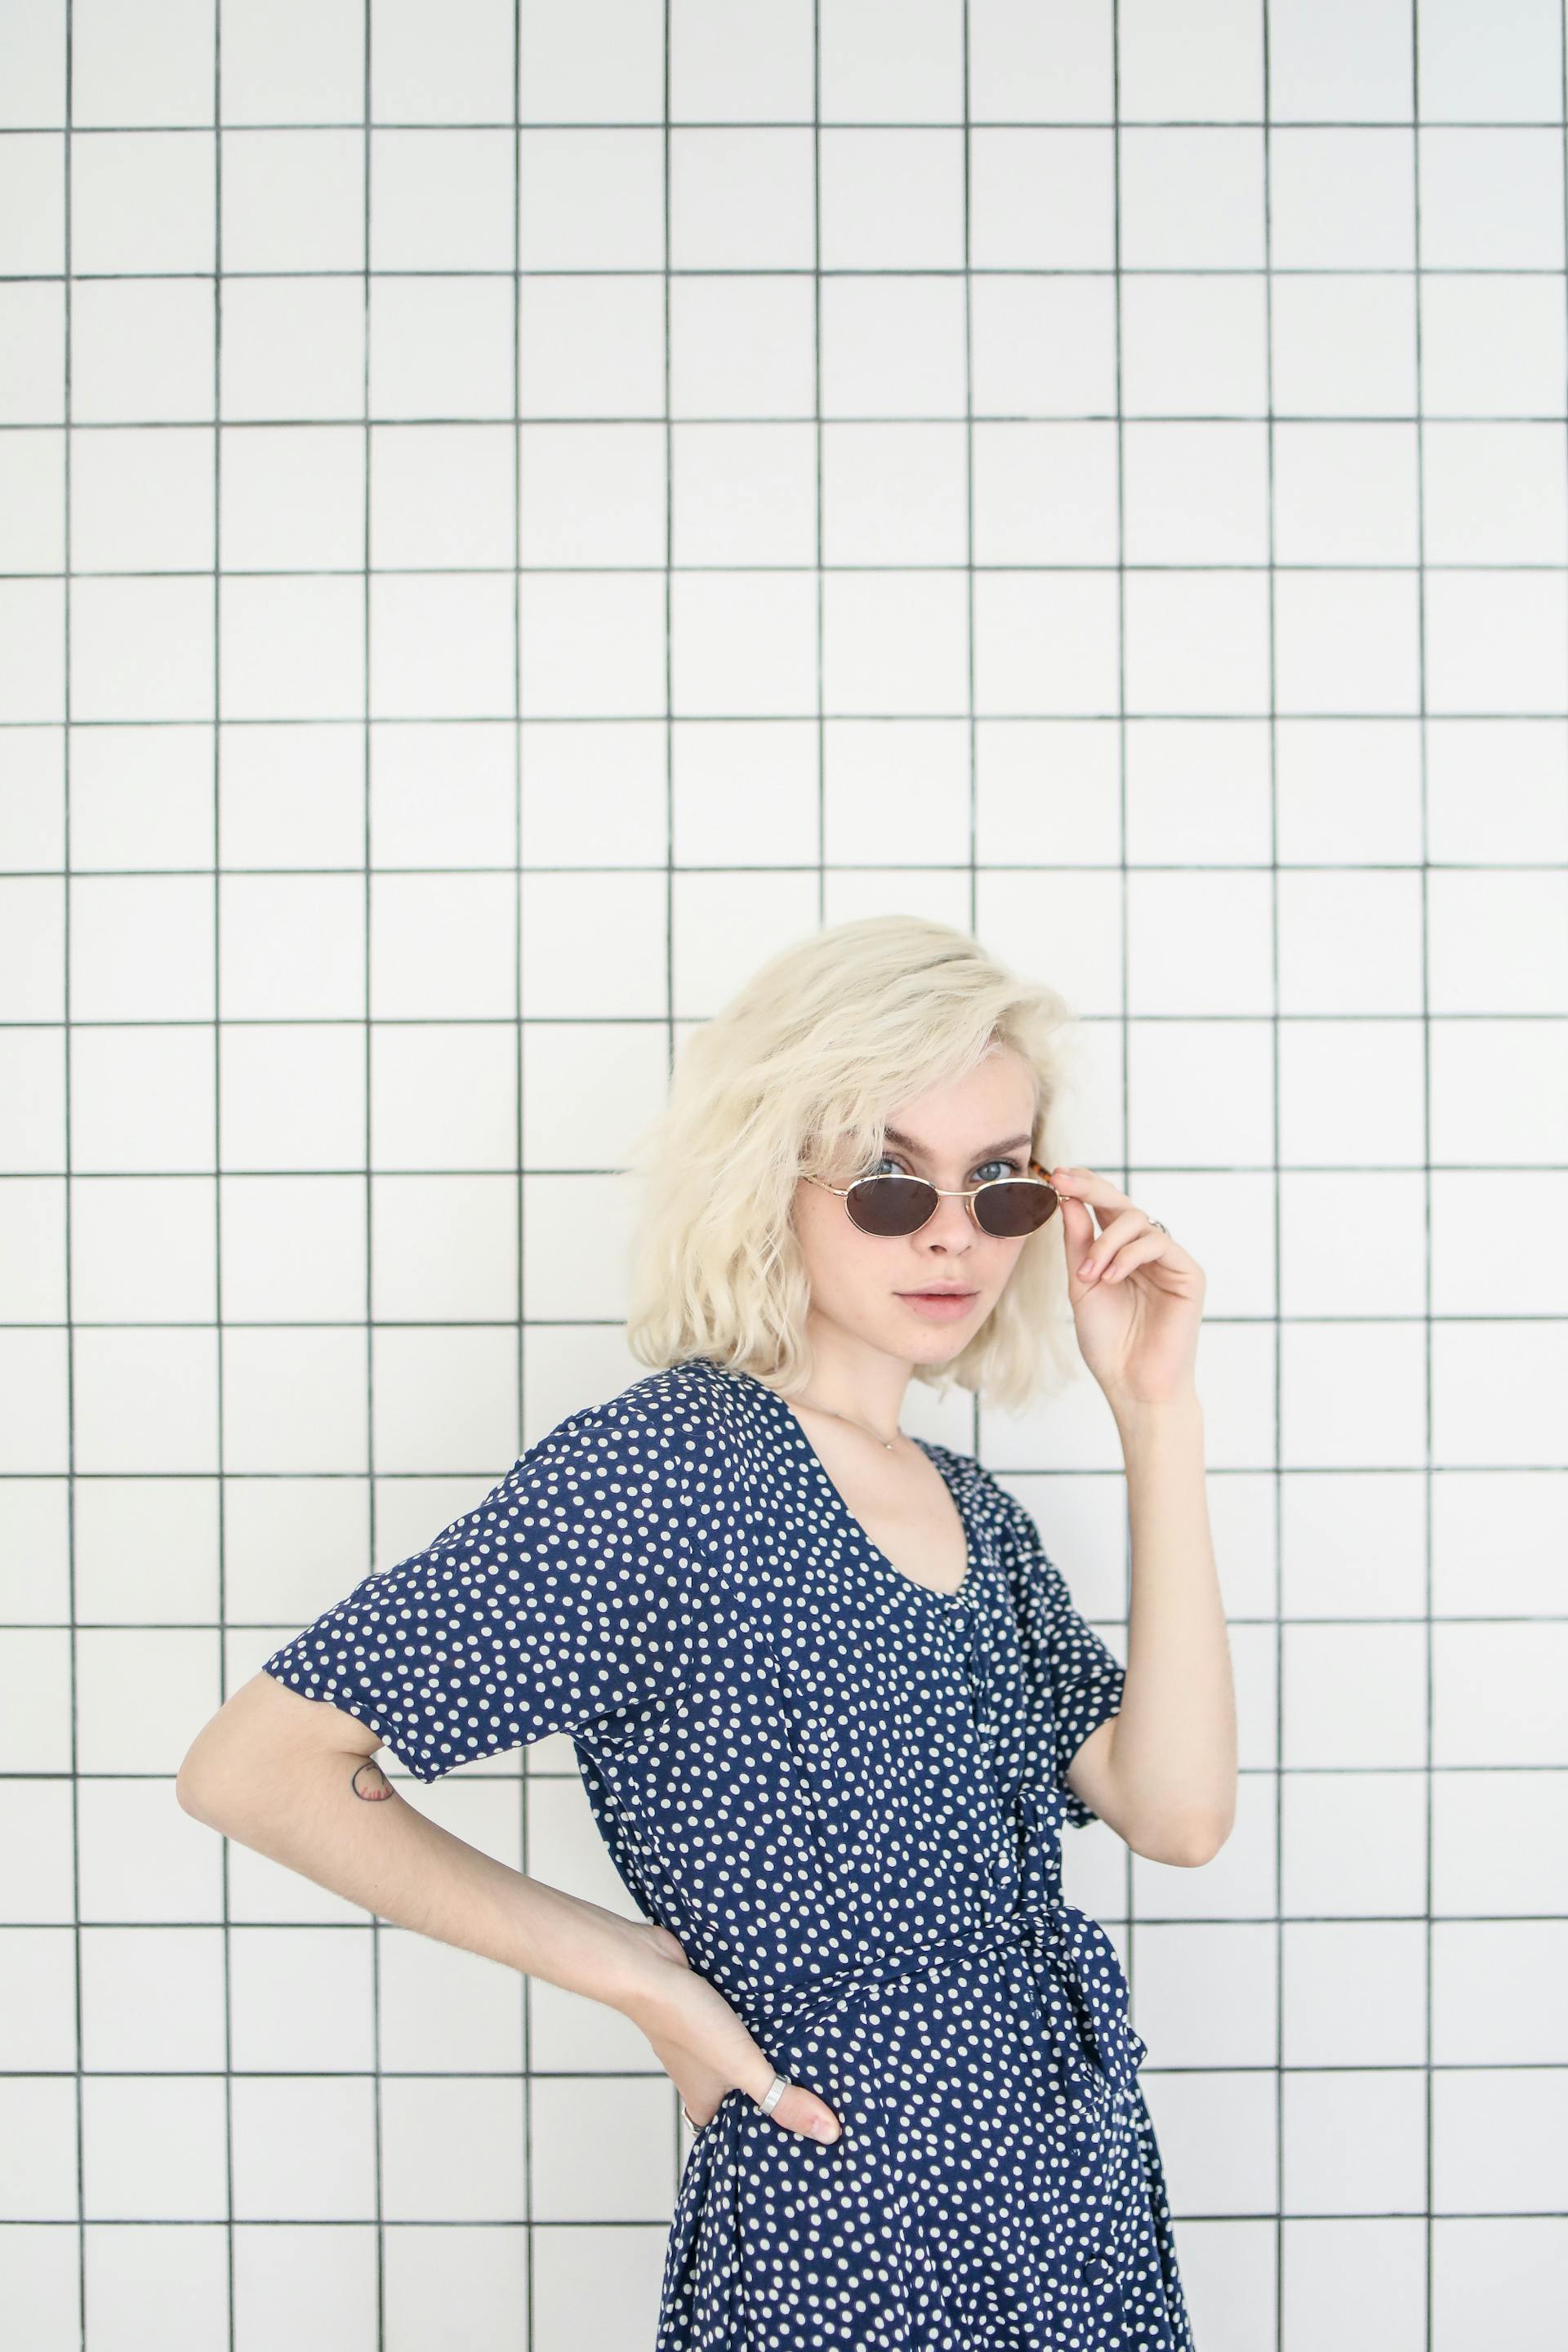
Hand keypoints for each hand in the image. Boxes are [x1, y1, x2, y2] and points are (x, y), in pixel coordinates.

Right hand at [621, 1923, 842, 2143]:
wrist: (650, 1966)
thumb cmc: (686, 2023)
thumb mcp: (743, 2066)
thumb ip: (783, 2099)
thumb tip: (829, 2134)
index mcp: (703, 2102)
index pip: (735, 2132)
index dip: (762, 2134)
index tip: (798, 2134)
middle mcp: (700, 2076)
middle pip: (742, 2091)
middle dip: (773, 2087)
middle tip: (820, 2090)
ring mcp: (701, 2041)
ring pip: (741, 2053)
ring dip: (765, 2048)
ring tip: (811, 2050)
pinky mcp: (705, 2009)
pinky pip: (736, 2022)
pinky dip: (754, 2018)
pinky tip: (783, 2011)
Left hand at [1050, 1165, 1205, 1412]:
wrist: (1132, 1384)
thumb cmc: (1108, 1341)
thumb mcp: (1081, 1284)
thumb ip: (1078, 1242)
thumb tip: (1068, 1198)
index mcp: (1120, 1251)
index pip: (1104, 1207)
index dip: (1083, 1187)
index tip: (1054, 1175)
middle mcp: (1146, 1251)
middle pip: (1122, 1202)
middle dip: (1090, 1188)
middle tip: (1062, 1181)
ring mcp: (1169, 1260)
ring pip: (1137, 1220)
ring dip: (1105, 1242)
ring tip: (1088, 1276)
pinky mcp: (1188, 1273)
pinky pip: (1157, 1243)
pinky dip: (1127, 1256)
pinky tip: (1109, 1278)